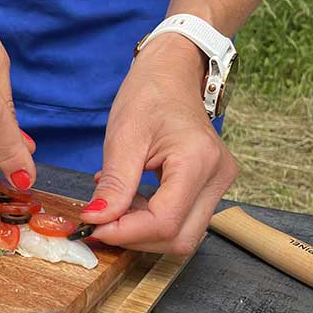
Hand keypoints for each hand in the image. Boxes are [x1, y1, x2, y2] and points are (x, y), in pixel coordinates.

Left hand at [80, 34, 238, 254]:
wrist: (172, 74)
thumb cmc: (149, 94)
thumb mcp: (123, 136)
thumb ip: (114, 184)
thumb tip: (97, 221)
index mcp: (199, 161)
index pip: (165, 222)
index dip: (126, 232)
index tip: (93, 225)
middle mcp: (218, 177)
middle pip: (180, 237)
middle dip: (136, 238)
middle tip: (101, 222)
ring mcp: (218, 184)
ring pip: (182, 234)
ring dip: (143, 231)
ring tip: (115, 205)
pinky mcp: (210, 187)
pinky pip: (182, 219)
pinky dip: (151, 220)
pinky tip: (130, 200)